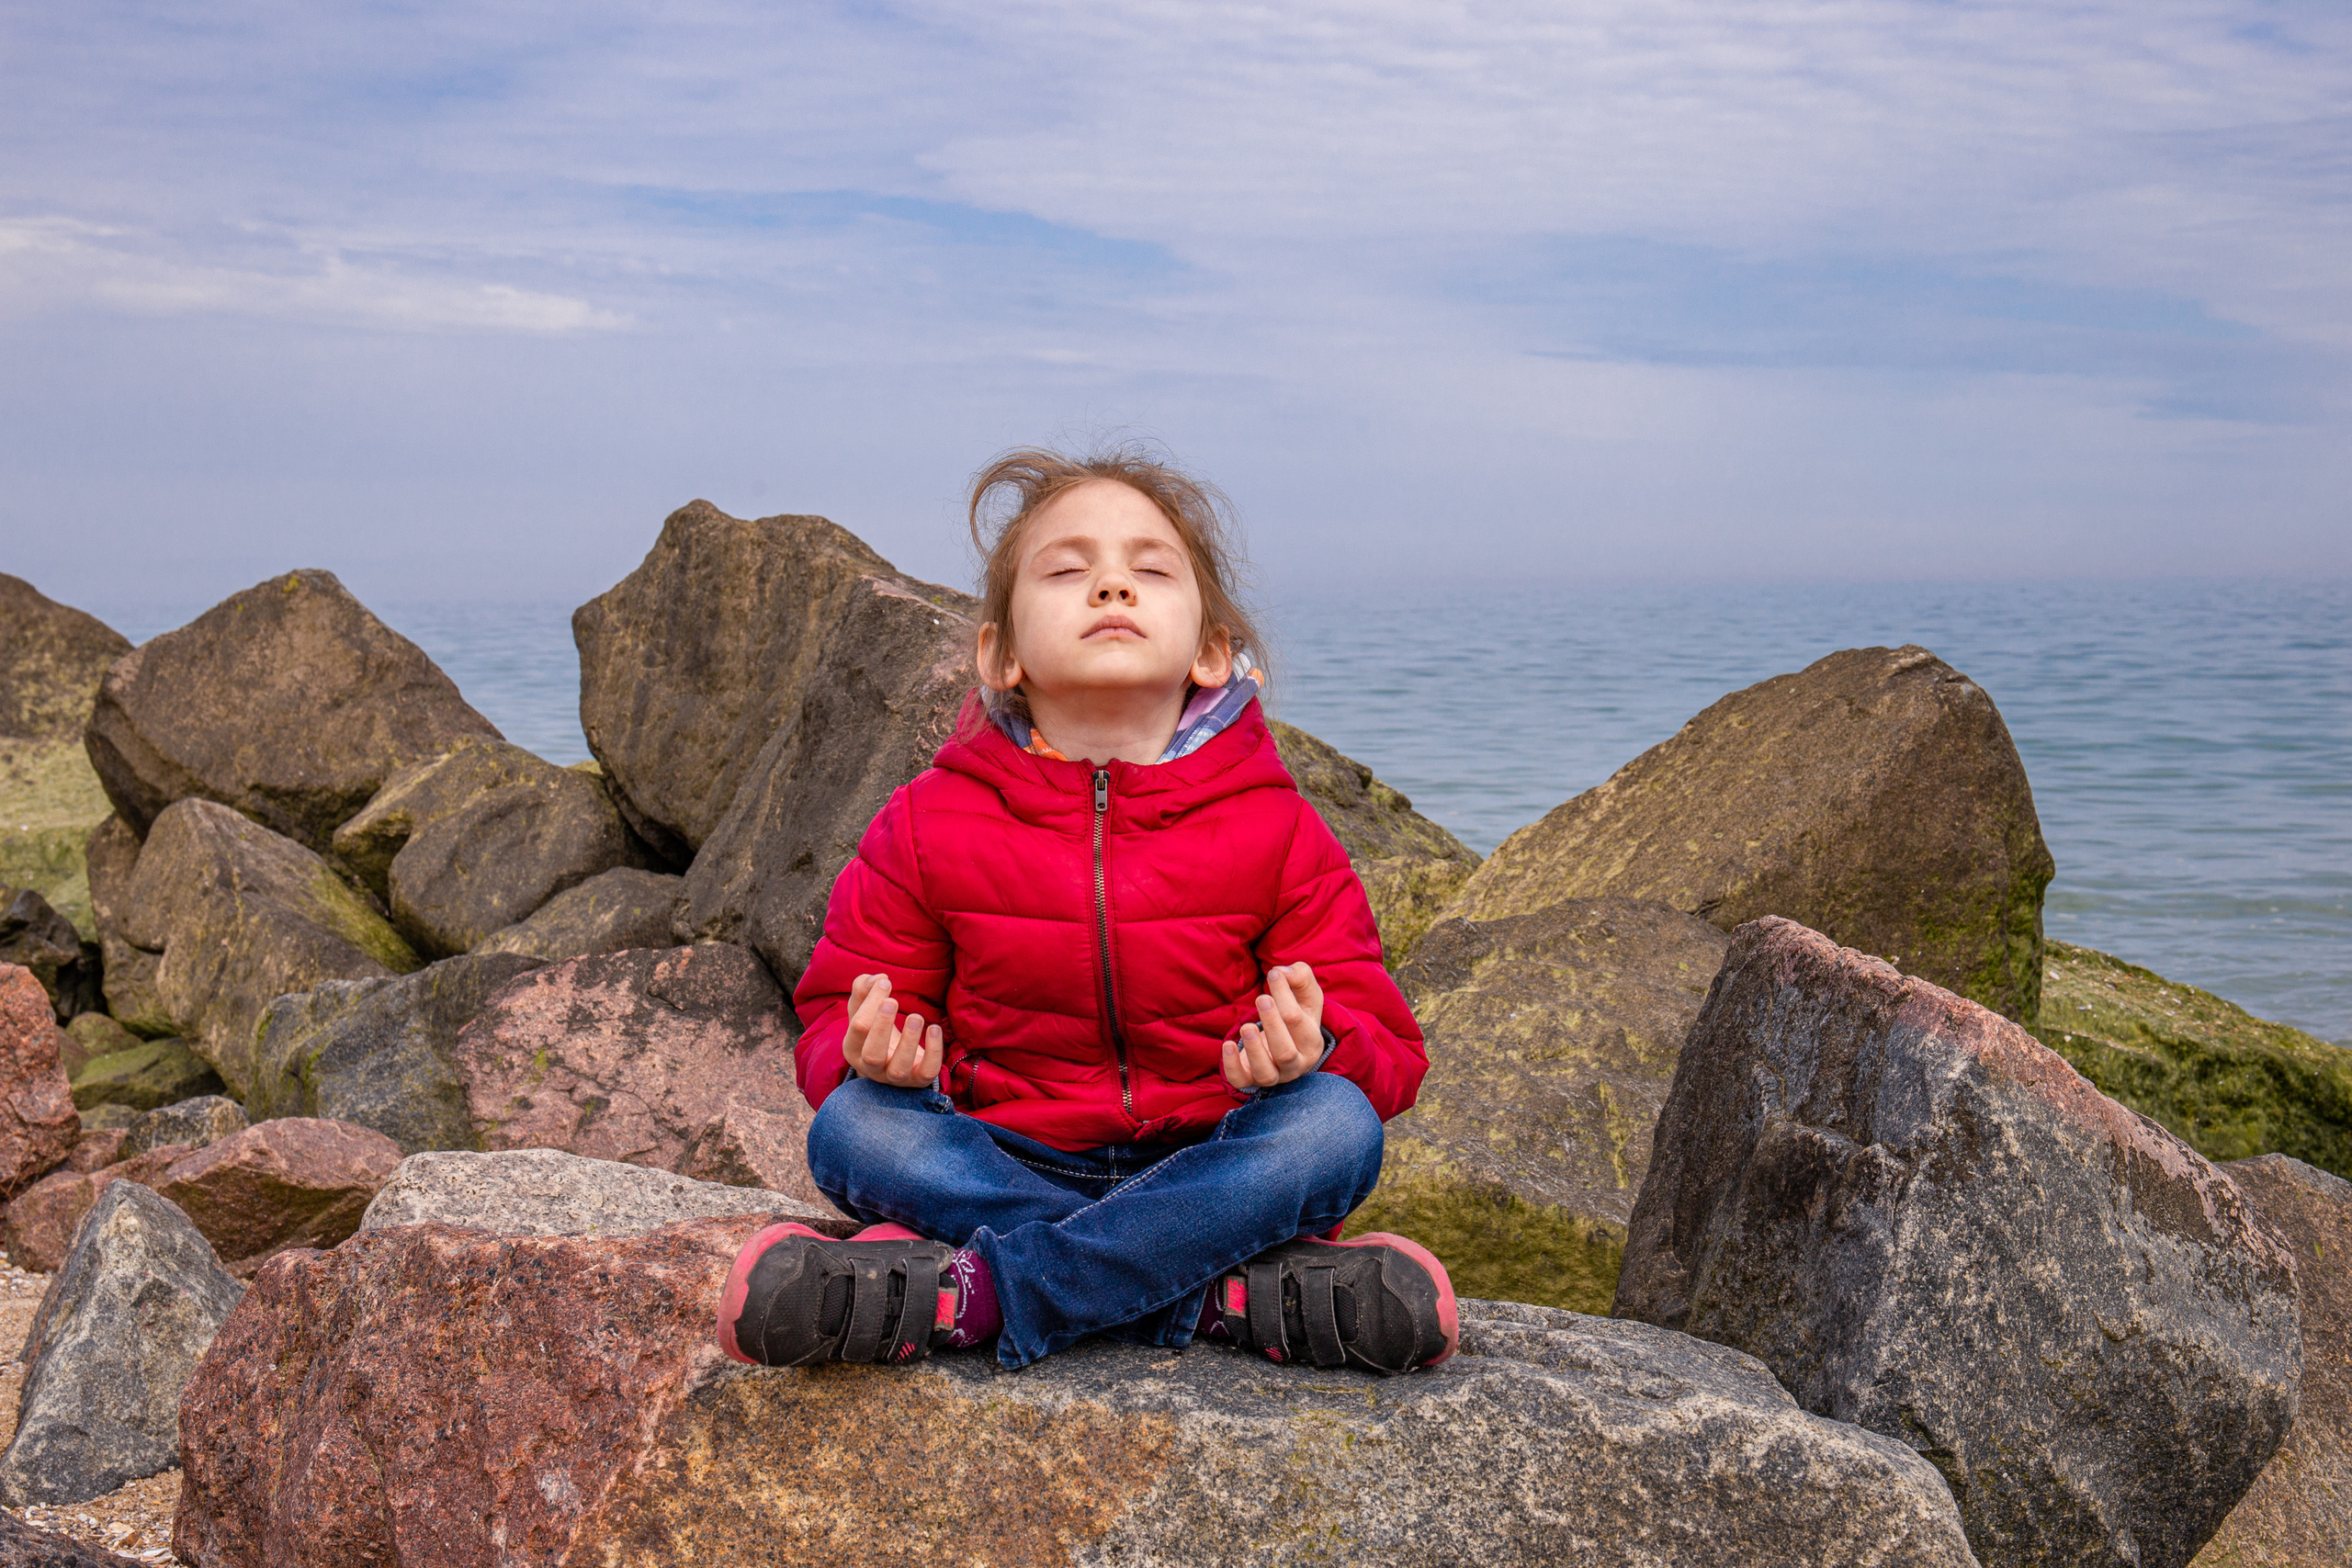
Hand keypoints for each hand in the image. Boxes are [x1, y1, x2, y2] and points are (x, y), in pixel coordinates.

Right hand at [841, 973, 943, 1086]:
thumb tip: (878, 979)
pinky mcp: (918, 1080)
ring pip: (899, 1069)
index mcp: (853, 1048)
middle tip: (892, 1001)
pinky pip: (927, 1073)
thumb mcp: (863, 1007)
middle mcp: (872, 1068)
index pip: (858, 1028)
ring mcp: (895, 1077)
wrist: (891, 1058)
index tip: (885, 982)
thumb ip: (864, 987)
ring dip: (909, 1041)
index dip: (871, 1003)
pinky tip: (935, 1028)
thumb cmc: (874, 1026)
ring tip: (916, 1017)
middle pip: (872, 1055)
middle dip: (882, 1027)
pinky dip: (934, 1052)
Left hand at [1221, 963, 1324, 1091]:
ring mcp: (1274, 1075)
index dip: (1284, 995)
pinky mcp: (1251, 1079)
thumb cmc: (1297, 1012)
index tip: (1273, 975)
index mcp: (1312, 1042)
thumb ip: (1300, 976)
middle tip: (1262, 998)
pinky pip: (1241, 1081)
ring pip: (1266, 1073)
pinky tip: (1228, 1044)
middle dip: (1272, 1024)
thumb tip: (1283, 973)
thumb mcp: (1305, 992)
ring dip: (1254, 1049)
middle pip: (1285, 1052)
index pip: (1298, 1021)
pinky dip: (1231, 1065)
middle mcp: (1296, 1064)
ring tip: (1247, 1026)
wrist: (1285, 1040)